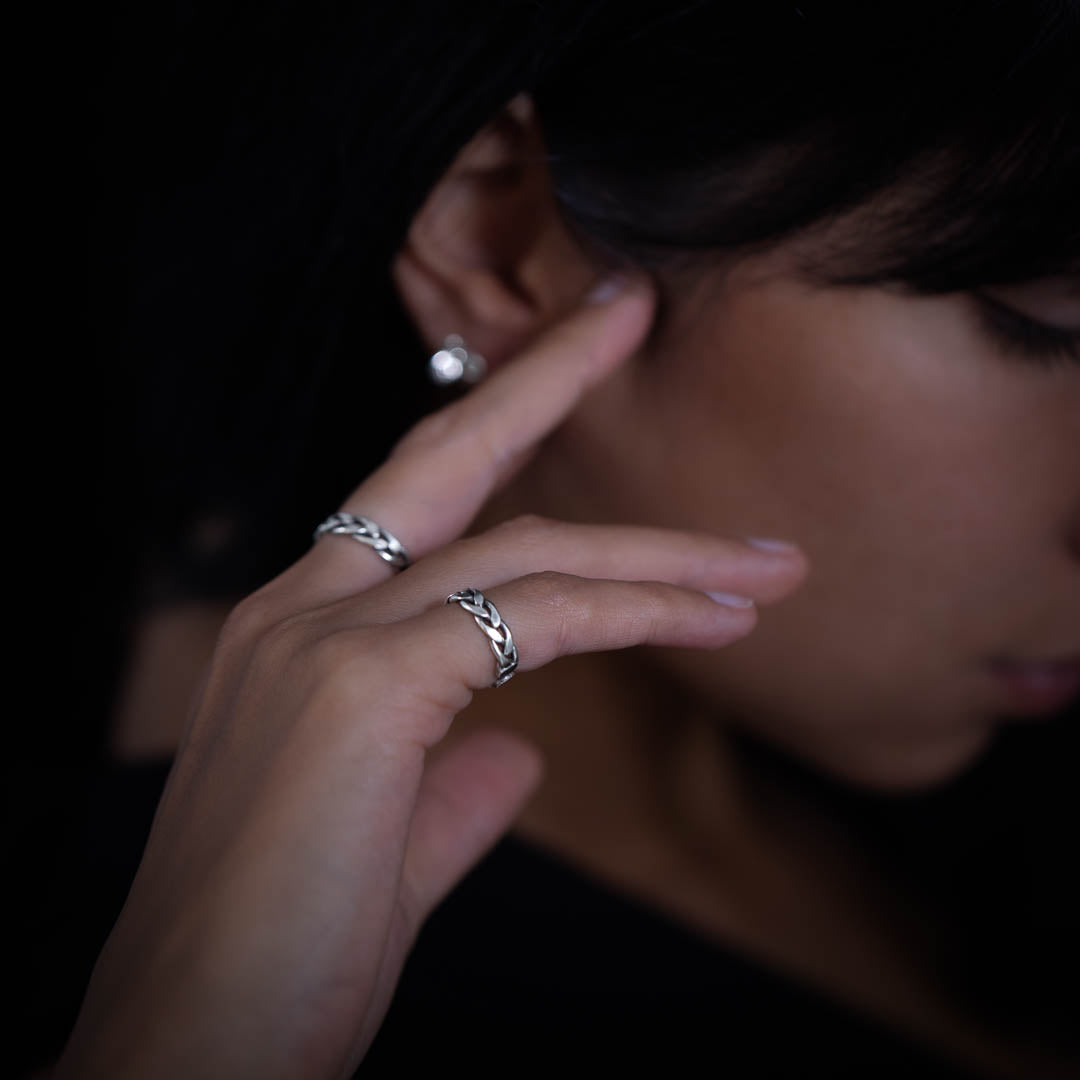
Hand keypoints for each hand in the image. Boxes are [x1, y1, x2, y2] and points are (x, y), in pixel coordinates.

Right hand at [57, 276, 807, 1077]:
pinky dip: (631, 611)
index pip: (408, 502)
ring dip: (658, 555)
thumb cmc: (278, 953)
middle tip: (632, 311)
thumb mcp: (385, 845)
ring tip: (764, 569)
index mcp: (297, 634)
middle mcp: (299, 609)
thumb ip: (457, 780)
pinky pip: (532, 621)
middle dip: (543, 374)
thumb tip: (522, 749)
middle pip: (445, 460)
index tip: (569, 371)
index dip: (491, 432)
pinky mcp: (365, 691)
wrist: (191, 1051)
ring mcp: (324, 640)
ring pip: (520, 549)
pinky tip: (710, 621)